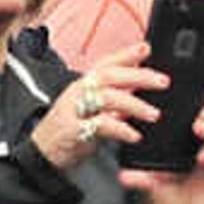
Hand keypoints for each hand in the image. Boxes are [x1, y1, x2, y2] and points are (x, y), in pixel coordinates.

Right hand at [34, 60, 162, 171]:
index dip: (126, 54)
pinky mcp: (72, 130)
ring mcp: (73, 110)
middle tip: (163, 82)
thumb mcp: (91, 111)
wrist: (40, 155)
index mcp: (84, 85)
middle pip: (110, 76)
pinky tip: (134, 135)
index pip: (106, 63)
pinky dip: (120, 129)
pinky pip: (99, 125)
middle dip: (139, 76)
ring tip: (154, 114)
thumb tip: (137, 91)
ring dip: (134, 104)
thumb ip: (113, 101)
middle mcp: (78, 92)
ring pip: (107, 98)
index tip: (146, 48)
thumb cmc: (68, 131)